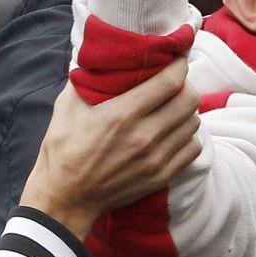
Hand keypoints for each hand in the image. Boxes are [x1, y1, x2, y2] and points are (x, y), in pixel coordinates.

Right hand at [19, 61, 200, 240]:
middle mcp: (145, 136)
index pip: (170, 82)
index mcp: (122, 115)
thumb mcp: (65, 109)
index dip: (179, 65)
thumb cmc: (63, 152)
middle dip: (185, 85)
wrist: (66, 199)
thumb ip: (84, 81)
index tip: (177, 58)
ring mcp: (156, 159)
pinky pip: (192, 148)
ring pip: (193, 123)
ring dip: (186, 111)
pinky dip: (187, 136)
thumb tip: (97, 58)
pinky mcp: (162, 176)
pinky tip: (173, 132)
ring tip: (172, 108)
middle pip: (189, 100)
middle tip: (174, 83)